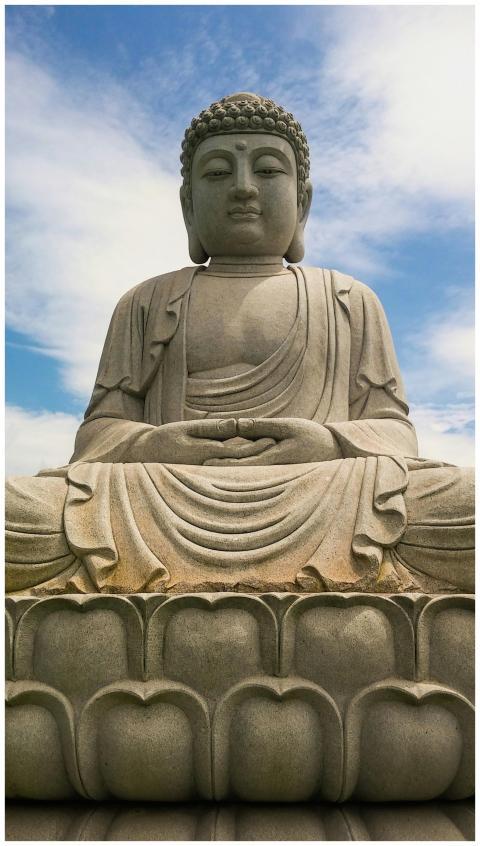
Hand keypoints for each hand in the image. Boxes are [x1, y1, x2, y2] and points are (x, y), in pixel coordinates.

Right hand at [144, 419, 275, 464]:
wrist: (144, 457)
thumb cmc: (165, 439)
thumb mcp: (186, 428)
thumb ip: (212, 428)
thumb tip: (236, 425)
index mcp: (204, 455)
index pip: (236, 452)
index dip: (256, 447)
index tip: (272, 440)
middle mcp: (207, 469)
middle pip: (239, 465)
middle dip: (259, 458)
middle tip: (280, 449)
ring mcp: (204, 477)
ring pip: (233, 472)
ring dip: (253, 466)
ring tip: (272, 457)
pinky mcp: (202, 479)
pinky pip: (224, 475)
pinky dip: (239, 470)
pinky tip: (252, 465)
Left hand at [203, 418, 341, 465]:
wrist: (335, 452)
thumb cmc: (313, 436)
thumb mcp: (288, 427)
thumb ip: (262, 427)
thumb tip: (237, 425)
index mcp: (273, 459)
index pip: (241, 464)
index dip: (221, 464)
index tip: (202, 463)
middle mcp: (272, 472)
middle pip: (240, 474)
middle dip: (219, 472)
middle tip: (195, 471)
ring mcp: (274, 476)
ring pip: (247, 476)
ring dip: (228, 474)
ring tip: (204, 472)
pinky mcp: (277, 475)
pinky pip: (256, 474)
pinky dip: (241, 472)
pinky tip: (227, 471)